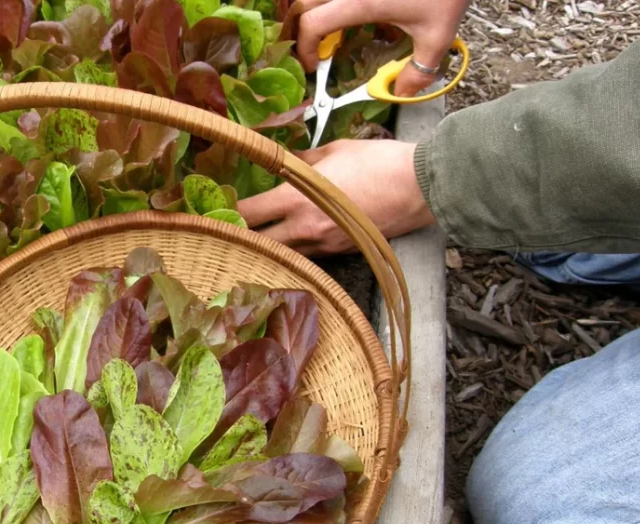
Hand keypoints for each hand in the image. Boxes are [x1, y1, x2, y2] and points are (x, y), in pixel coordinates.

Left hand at [239, 140, 433, 256]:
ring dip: (269, 247)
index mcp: (297, 199)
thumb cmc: (378, 161)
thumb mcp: (335, 151)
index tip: (218, 209)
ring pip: (282, 255)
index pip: (249, 213)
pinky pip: (308, 257)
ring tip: (260, 237)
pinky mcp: (341, 254)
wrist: (421, 187)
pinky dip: (297, 251)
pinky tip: (295, 241)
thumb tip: (286, 162)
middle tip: (232, 229)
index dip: (229, 213)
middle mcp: (305, 230)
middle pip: (258, 244)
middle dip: (242, 238)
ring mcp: (324, 246)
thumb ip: (303, 161)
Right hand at [295, 0, 469, 96]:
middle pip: (300, 3)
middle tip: (309, 46)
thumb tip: (402, 93)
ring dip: (306, 7)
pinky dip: (322, 0)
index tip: (314, 65)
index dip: (305, 48)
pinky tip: (335, 8)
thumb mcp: (438, 35)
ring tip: (318, 26)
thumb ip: (419, 70)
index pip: (312, 25)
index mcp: (359, 3)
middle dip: (297, 27)